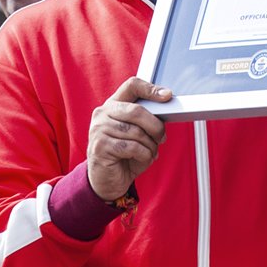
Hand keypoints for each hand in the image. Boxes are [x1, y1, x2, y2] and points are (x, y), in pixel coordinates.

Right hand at [87, 79, 170, 201]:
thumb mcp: (137, 134)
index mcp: (113, 105)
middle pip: (137, 110)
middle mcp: (102, 113)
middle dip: (155, 126)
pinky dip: (144, 155)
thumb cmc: (125, 155)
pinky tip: (141, 159)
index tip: (167, 96)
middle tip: (161, 137)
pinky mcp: (100, 146)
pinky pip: (132, 147)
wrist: (107, 180)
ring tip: (149, 152)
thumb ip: (145, 121)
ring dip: (150, 146)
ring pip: (137, 132)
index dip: (151, 89)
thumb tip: (165, 113)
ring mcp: (98, 129)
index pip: (132, 86)